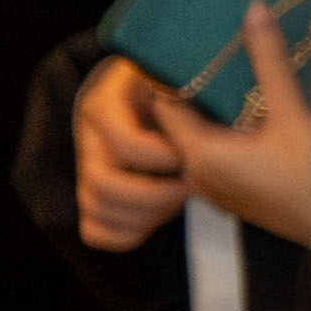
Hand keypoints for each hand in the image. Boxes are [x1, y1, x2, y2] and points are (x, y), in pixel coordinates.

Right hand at [69, 54, 193, 253]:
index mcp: (106, 103)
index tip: (187, 155)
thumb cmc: (178, 85)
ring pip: (98, 208)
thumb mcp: (181, 74)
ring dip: (145, 215)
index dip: (158, 156)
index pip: (122, 142)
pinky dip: (125, 235)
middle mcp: (90, 138)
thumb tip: (221, 88)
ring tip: (179, 199)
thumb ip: (190, 86)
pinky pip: (94, 230)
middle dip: (153, 195)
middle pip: (103, 183)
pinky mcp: (95, 195)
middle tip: (190, 187)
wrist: (159, 93)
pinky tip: (156, 219)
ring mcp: (89, 169)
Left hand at [173, 0, 310, 248]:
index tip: (193, 46)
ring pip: (199, 139)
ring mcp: (215, 190)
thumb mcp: (295, 115)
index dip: (176, 72)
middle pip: (182, 120)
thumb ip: (270, 63)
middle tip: (217, 53)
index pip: (166, 103)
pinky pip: (215, 156)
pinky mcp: (234, 196)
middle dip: (198, 87)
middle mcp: (198, 175)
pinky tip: (252, 117)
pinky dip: (226, 133)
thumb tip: (253, 12)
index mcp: (200, 155)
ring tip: (235, 78)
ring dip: (213, 111)